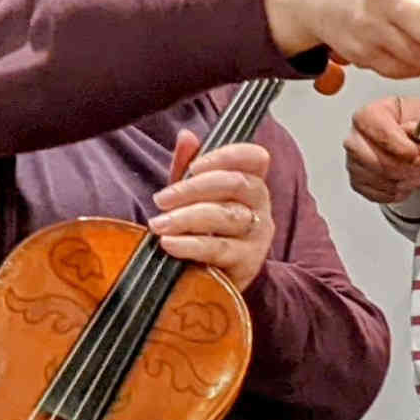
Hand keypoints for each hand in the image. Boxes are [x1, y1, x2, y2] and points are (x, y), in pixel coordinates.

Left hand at [150, 131, 272, 289]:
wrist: (210, 283)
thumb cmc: (201, 234)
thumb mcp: (192, 198)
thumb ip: (188, 168)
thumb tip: (187, 136)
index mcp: (251, 184)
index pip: (255, 158)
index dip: (228, 156)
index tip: (195, 166)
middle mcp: (260, 207)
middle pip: (237, 184)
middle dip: (194, 188)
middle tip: (162, 199)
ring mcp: (257, 235)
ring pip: (226, 216)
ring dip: (186, 217)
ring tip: (158, 224)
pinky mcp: (247, 263)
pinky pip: (219, 248)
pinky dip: (190, 244)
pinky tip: (169, 243)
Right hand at [343, 96, 419, 204]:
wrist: (408, 135)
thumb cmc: (411, 123)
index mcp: (369, 116)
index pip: (380, 133)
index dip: (403, 147)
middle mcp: (356, 138)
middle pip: (380, 162)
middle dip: (411, 168)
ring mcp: (354, 162)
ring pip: (382, 180)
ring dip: (409, 181)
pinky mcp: (358, 182)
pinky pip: (378, 194)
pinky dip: (399, 192)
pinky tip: (409, 181)